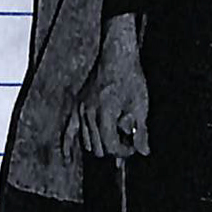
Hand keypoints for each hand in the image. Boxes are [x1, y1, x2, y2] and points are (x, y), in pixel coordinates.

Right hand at [61, 14, 149, 160]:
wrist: (117, 54)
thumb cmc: (130, 77)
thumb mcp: (141, 105)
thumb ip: (141, 131)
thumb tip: (143, 151)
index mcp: (104, 113)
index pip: (110, 145)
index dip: (124, 151)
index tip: (133, 148)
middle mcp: (88, 113)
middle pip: (98, 147)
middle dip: (114, 148)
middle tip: (127, 142)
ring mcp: (80, 109)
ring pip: (87, 142)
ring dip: (101, 144)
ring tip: (115, 136)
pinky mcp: (77, 105)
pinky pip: (69, 129)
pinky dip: (69, 143)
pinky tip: (68, 156)